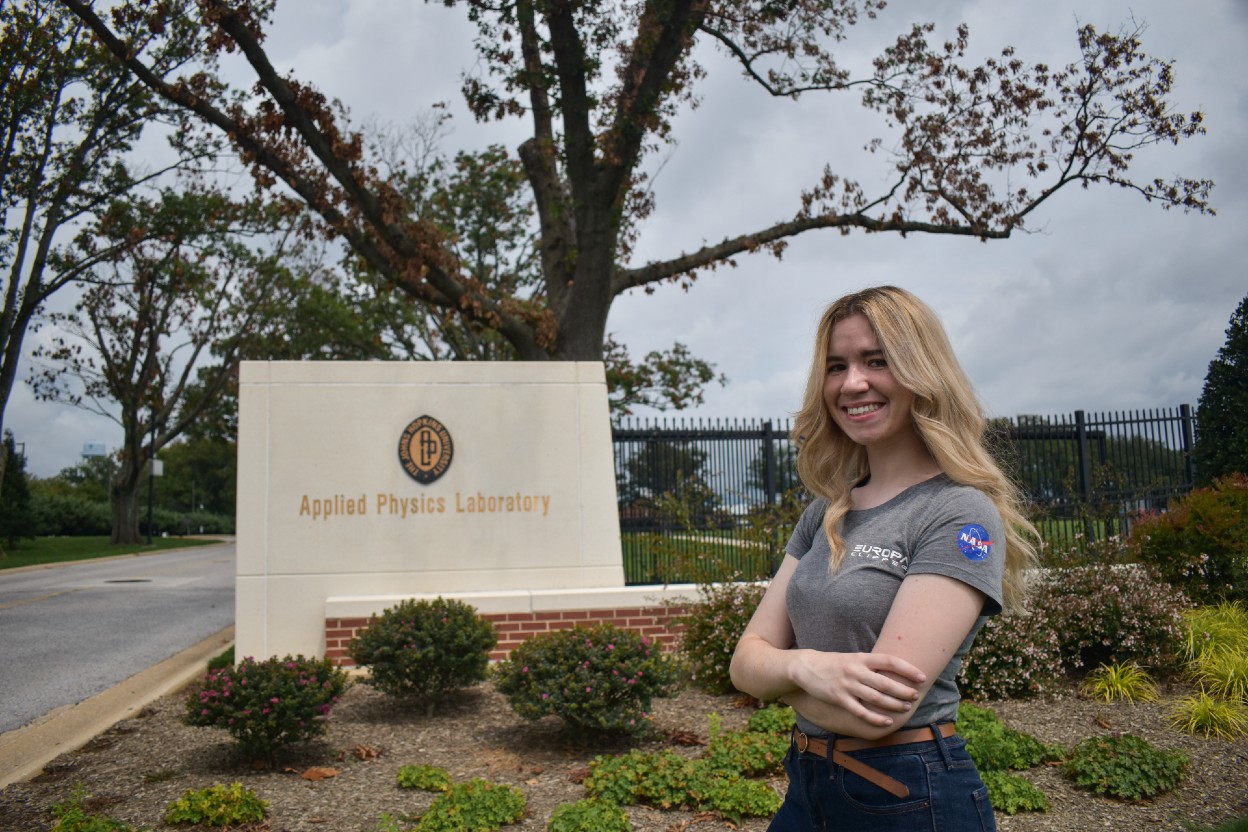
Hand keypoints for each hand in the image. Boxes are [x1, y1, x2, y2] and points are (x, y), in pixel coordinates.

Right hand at [789, 650, 924, 727]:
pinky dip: (875, 717)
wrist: (806, 667)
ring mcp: (847, 685)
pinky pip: (861, 711)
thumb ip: (870, 664)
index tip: (921, 676)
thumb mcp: (852, 658)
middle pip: (885, 682)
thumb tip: (895, 671)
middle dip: (903, 690)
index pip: (889, 661)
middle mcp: (855, 671)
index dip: (907, 669)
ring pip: (876, 697)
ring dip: (893, 704)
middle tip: (916, 696)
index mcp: (861, 658)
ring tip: (906, 707)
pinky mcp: (839, 698)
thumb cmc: (834, 663)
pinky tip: (887, 721)